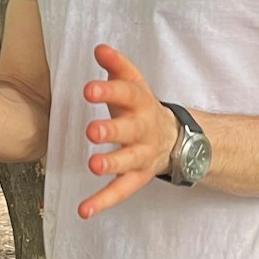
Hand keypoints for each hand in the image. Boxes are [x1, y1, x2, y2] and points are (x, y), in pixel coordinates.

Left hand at [77, 44, 180, 219]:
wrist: (175, 138)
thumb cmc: (141, 108)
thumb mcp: (133, 84)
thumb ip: (116, 67)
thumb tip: (100, 49)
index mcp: (141, 104)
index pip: (128, 94)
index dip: (110, 91)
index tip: (89, 89)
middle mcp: (144, 130)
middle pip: (130, 130)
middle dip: (112, 130)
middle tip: (92, 131)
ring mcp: (142, 156)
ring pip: (128, 162)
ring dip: (111, 164)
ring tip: (93, 166)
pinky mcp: (137, 177)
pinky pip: (121, 191)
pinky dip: (102, 202)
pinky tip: (83, 210)